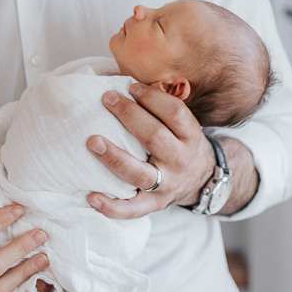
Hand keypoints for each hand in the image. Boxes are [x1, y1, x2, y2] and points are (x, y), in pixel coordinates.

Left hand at [88, 83, 213, 217]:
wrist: (200, 181)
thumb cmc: (180, 144)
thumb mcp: (183, 125)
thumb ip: (161, 108)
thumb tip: (126, 82)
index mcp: (191, 137)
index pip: (175, 113)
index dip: (153, 97)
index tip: (131, 86)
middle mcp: (180, 161)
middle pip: (155, 137)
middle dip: (129, 116)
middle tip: (106, 99)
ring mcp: (166, 185)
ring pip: (139, 173)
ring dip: (113, 157)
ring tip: (92, 141)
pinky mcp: (153, 205)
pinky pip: (131, 209)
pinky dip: (111, 206)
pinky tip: (91, 196)